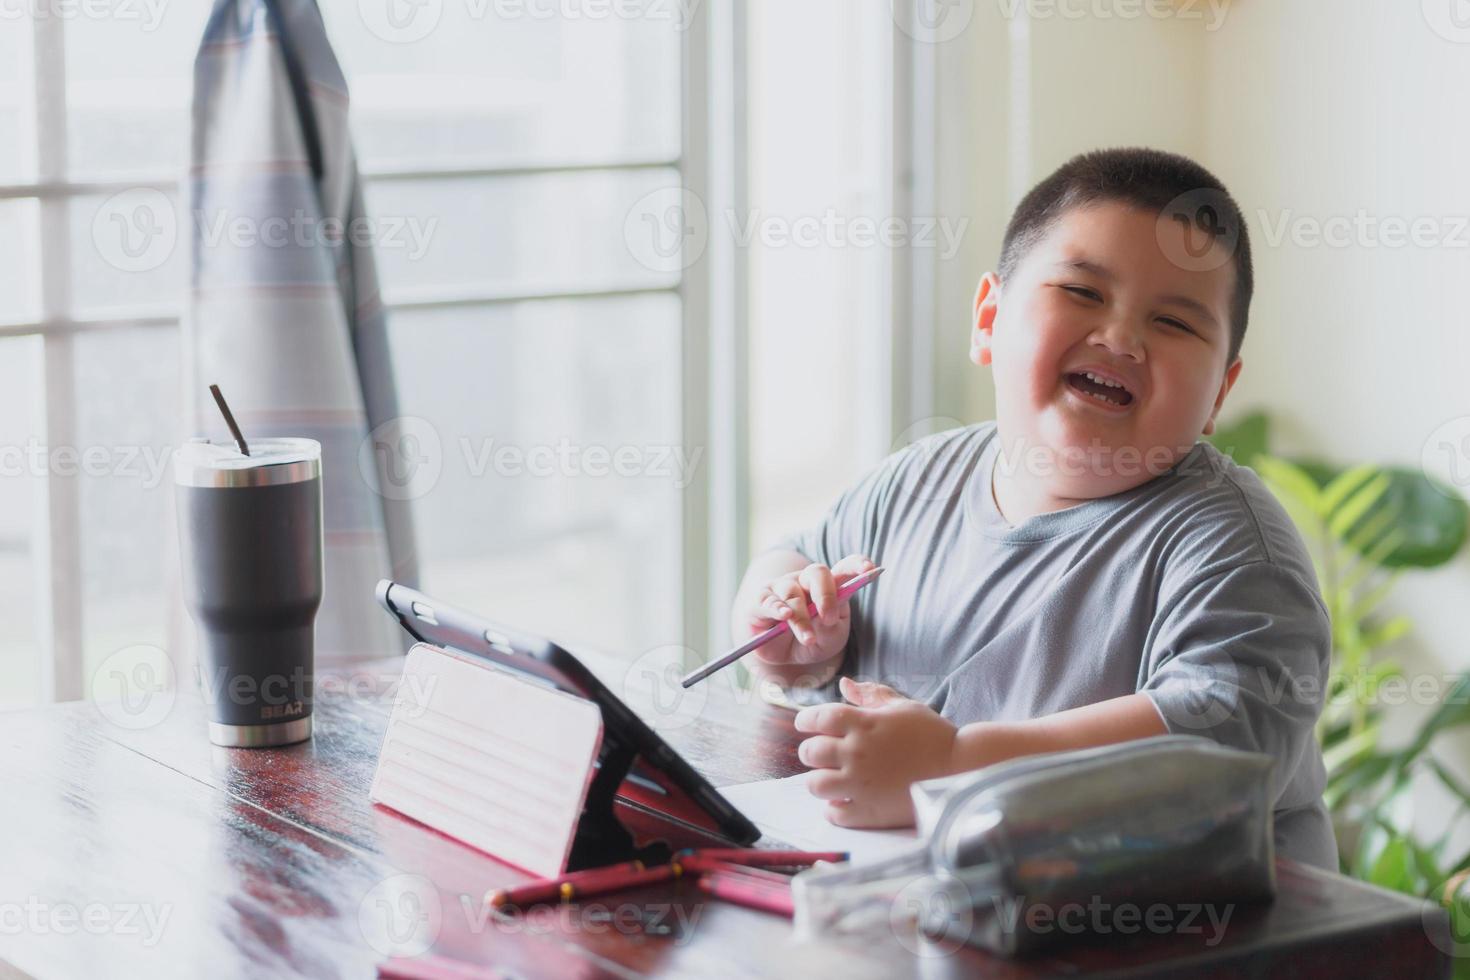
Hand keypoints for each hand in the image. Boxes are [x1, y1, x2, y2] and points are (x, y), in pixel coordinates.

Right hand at [742, 555, 875, 665]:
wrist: (784, 658)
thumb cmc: (812, 642)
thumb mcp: (829, 640)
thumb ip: (830, 627)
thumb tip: (822, 615)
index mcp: (829, 587)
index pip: (844, 569)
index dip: (856, 564)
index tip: (869, 569)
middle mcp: (805, 581)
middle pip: (817, 572)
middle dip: (825, 594)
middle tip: (828, 618)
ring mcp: (781, 587)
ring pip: (792, 592)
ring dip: (801, 618)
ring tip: (807, 638)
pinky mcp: (760, 599)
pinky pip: (767, 599)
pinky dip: (776, 607)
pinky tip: (784, 615)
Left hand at [793, 676, 959, 827]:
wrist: (960, 769)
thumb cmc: (932, 735)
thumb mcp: (903, 707)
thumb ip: (871, 694)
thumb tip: (845, 684)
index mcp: (863, 724)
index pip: (817, 718)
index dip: (806, 720)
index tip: (805, 724)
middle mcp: (857, 753)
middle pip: (810, 752)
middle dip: (810, 751)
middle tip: (819, 754)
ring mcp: (861, 785)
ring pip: (816, 785)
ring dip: (819, 780)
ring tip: (831, 778)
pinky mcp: (870, 812)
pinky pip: (835, 813)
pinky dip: (834, 807)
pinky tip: (845, 800)